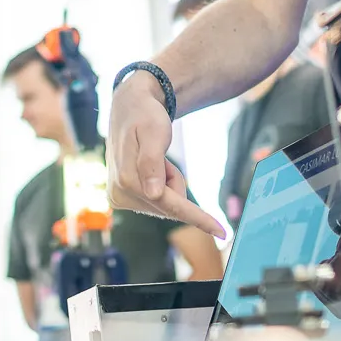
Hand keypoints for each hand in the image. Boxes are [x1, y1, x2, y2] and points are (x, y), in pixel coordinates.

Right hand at [107, 72, 225, 239]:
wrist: (129, 108)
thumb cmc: (145, 115)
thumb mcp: (154, 132)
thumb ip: (152, 163)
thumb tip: (153, 195)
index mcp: (128, 180)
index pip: (170, 205)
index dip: (198, 218)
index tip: (222, 232)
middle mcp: (119, 194)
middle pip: (168, 206)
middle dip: (175, 184)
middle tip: (164, 157)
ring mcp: (118, 198)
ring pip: (163, 205)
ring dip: (167, 184)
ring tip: (155, 159)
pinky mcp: (121, 198)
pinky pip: (155, 202)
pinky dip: (160, 187)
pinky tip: (150, 168)